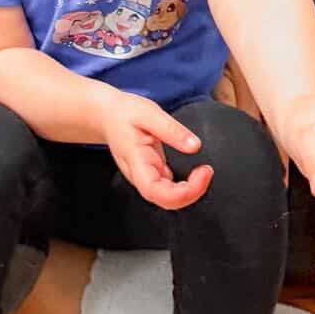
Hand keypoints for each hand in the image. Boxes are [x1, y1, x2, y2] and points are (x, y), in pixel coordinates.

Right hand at [97, 91, 212, 210]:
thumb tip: (195, 147)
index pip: (154, 191)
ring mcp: (146, 177)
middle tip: (206, 171)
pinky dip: (187, 186)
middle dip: (191, 193)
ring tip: (204, 171)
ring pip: (168, 198)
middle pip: (165, 201)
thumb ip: (171, 130)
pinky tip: (196, 173)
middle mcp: (140, 175)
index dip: (181, 192)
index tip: (202, 173)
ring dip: (191, 191)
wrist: (107, 115)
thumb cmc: (124, 113)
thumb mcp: (149, 113)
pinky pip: (170, 189)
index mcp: (136, 161)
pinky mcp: (152, 174)